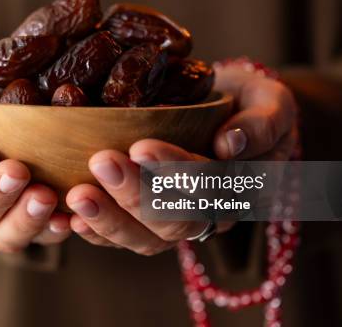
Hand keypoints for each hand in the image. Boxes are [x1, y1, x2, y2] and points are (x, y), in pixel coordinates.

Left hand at [65, 64, 297, 254]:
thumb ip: (261, 122)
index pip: (212, 188)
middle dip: (137, 195)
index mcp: (245, 188)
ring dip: (111, 219)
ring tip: (78, 195)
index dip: (177, 172)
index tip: (142, 147)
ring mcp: (180, 223)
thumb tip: (230, 144)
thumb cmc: (251, 104)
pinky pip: (127, 239)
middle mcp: (213, 214)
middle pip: (177, 221)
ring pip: (149, 239)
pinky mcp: (151, 224)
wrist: (233, 115)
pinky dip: (99, 232)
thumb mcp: (270, 102)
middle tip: (102, 163)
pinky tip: (71, 218)